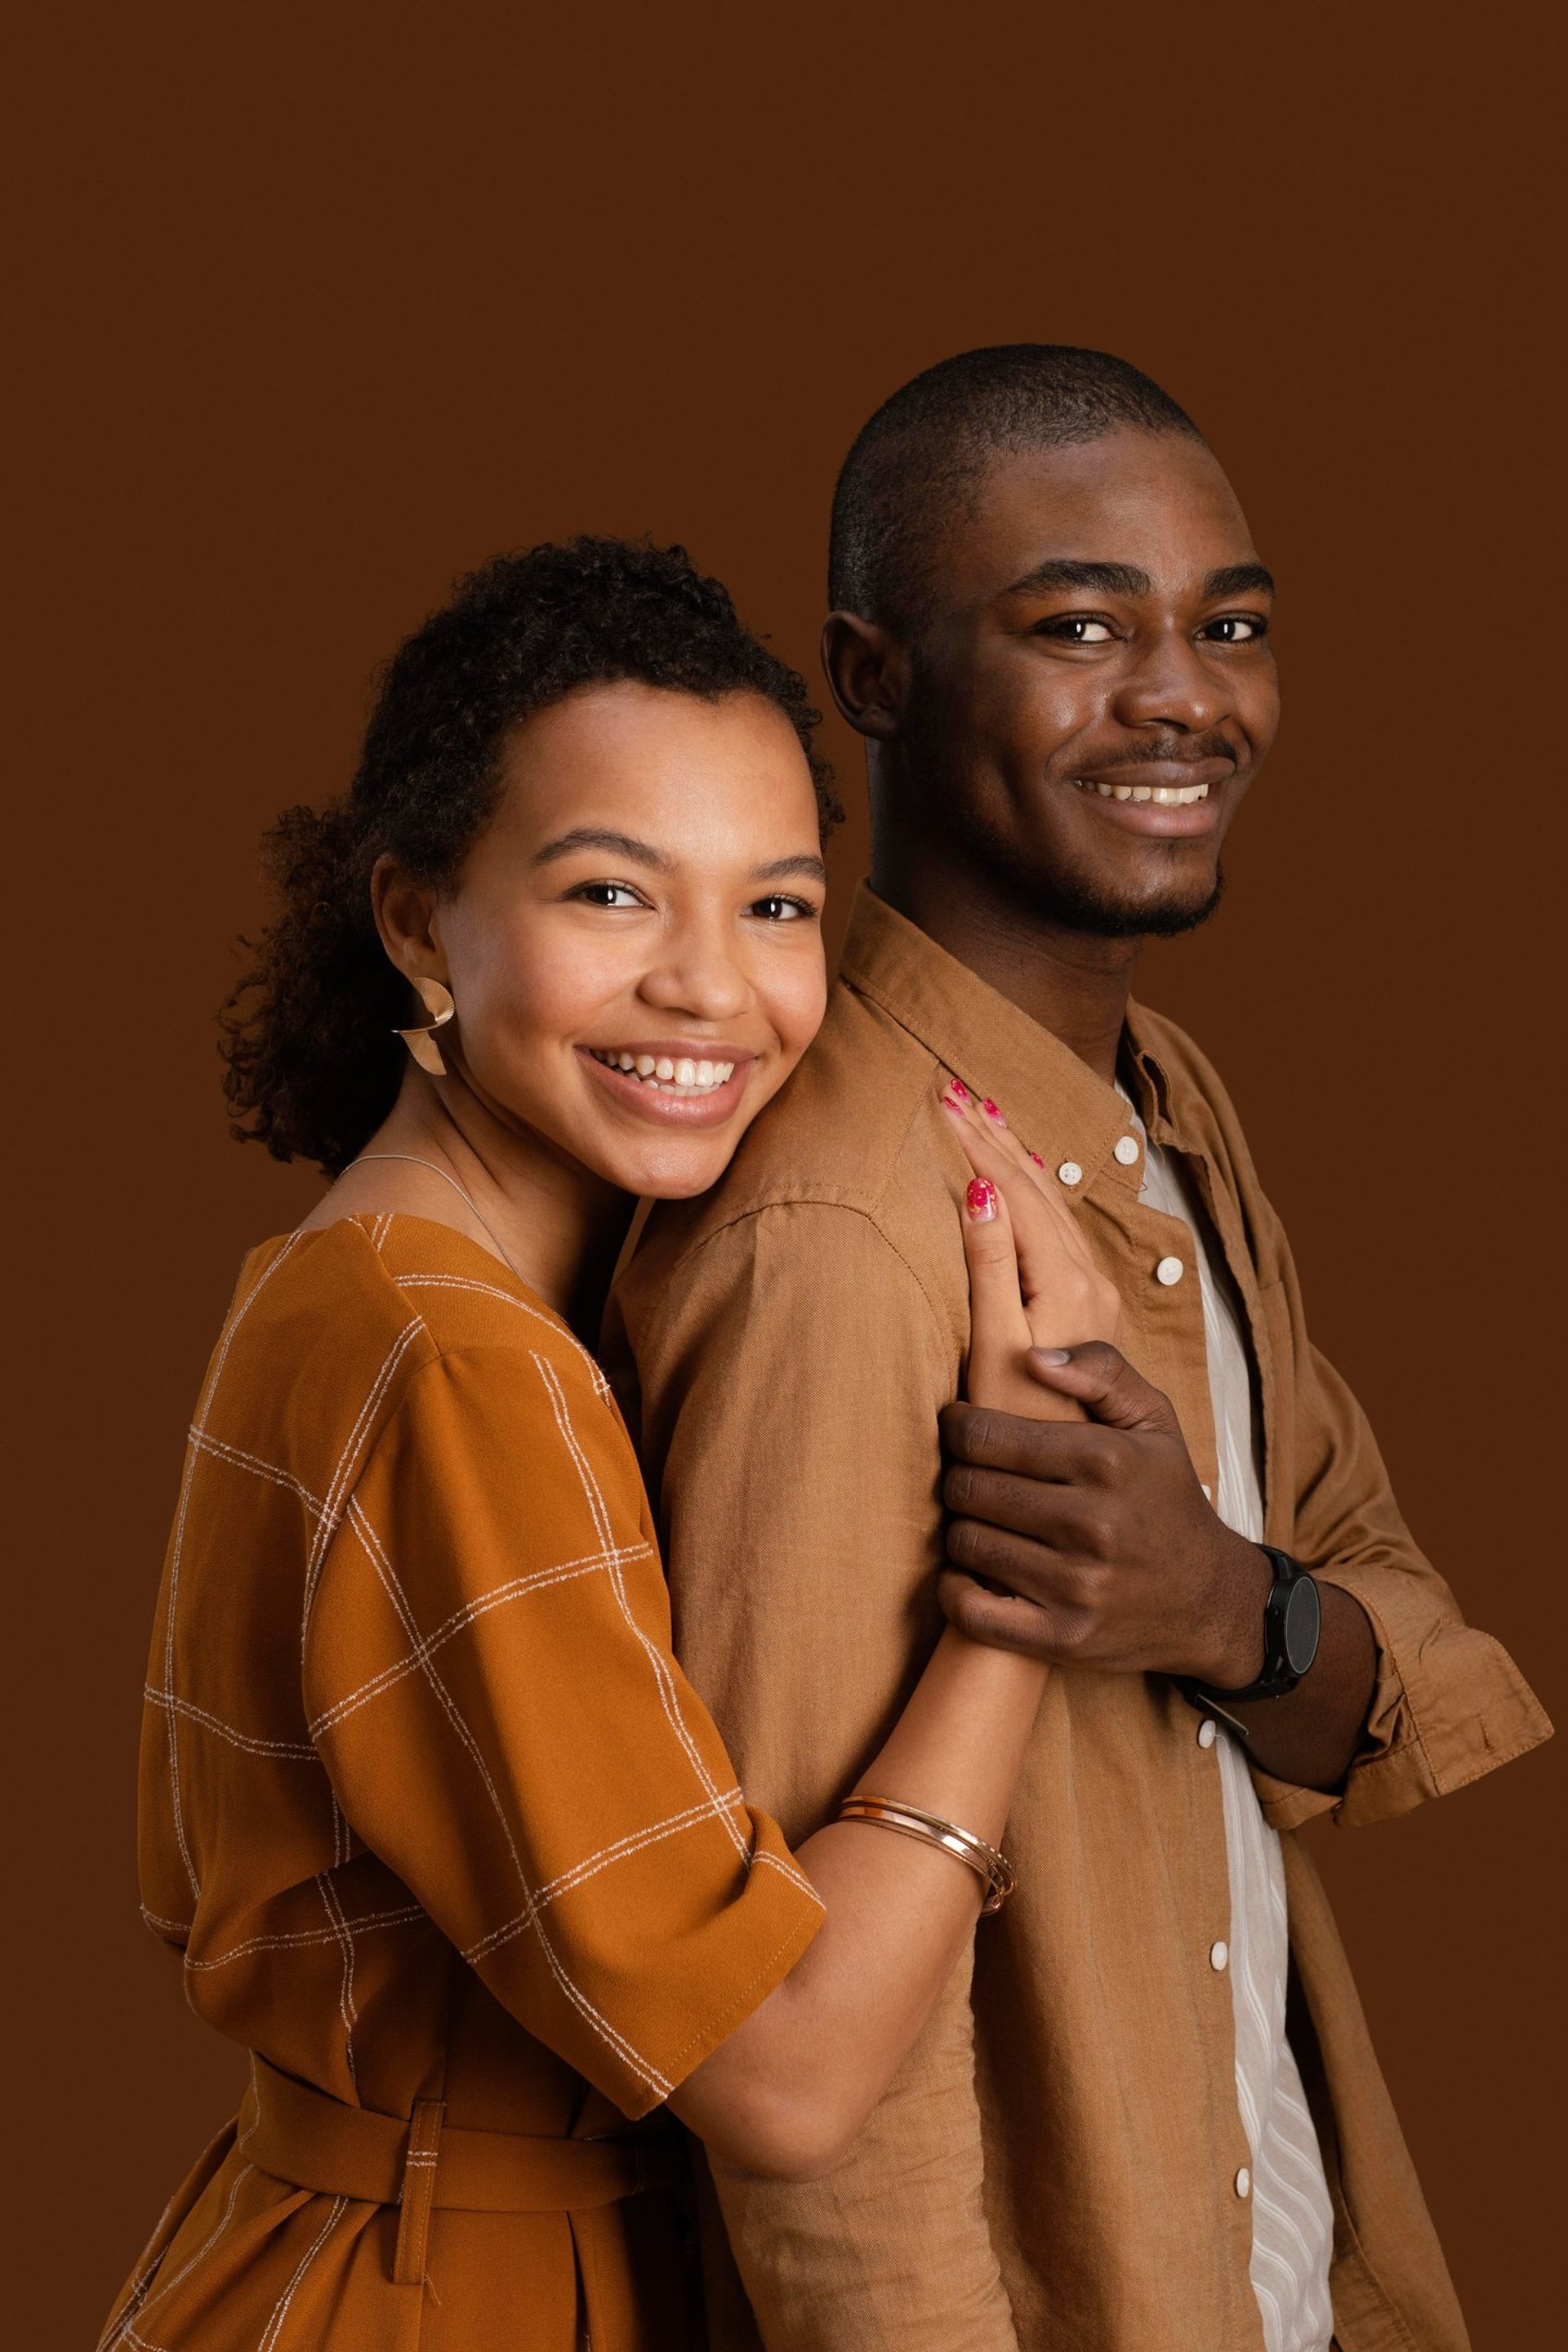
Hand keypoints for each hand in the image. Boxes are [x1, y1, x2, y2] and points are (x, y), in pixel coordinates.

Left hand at [937, 1341, 1272, 1684]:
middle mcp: (1091, 1523)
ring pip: (966, 1544)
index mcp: (1106, 1460)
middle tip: (971, 1477)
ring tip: (983, 1522)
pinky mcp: (1063, 1637)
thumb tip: (1031, 1357)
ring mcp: (1076, 1586)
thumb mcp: (1154, 1421)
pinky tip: (970, 1572)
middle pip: (968, 1489)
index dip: (958, 1427)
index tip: (960, 1428)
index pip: (985, 1436)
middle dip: (958, 1477)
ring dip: (962, 1530)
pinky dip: (955, 1589)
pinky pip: (970, 1610)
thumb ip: (1101, 1371)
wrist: (1210, 1600)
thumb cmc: (1166, 1499)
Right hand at [943, 1079, 1120, 1421]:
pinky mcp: (1087, 1309)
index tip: (941, 1102)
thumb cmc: (1018, 1424)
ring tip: (988, 1117)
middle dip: (995, 1138)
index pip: (1016, 1192)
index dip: (976, 1145)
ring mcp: (1093, 1293)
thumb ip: (989, 1265)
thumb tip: (981, 1190)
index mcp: (1064, 1280)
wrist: (1072, 1483)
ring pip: (1054, 1205)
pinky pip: (1060, 1228)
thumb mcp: (993, 1347)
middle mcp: (1089, 1279)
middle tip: (955, 1093)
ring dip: (1018, 1157)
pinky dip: (1037, 1191)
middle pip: (1039, 1189)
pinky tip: (1029, 1180)